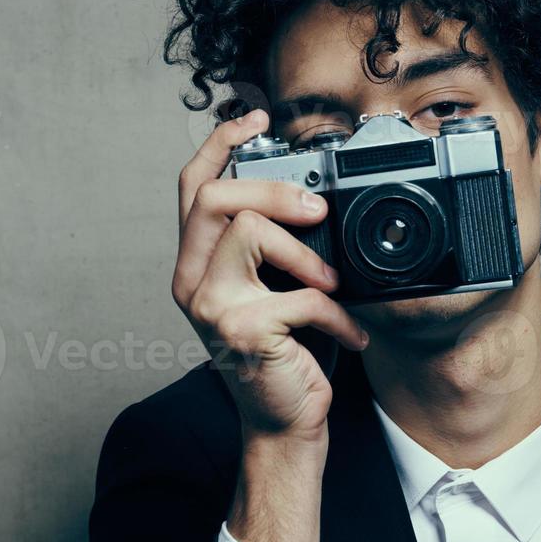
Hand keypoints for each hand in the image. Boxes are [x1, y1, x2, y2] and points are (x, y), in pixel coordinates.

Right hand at [173, 109, 368, 442]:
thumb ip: (275, 247)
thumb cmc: (285, 354)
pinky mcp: (240, 332)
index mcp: (196, 263)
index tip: (252, 118)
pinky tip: (350, 333)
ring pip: (249, 232)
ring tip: (333, 285)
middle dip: (273, 191)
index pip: (191, 187)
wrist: (286, 423)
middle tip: (317, 211)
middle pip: (214, 198)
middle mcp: (190, 281)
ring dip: (306, 254)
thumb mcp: (276, 289)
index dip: (217, 144)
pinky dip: (337, 316)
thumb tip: (312, 198)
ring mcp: (209, 307)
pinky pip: (298, 296)